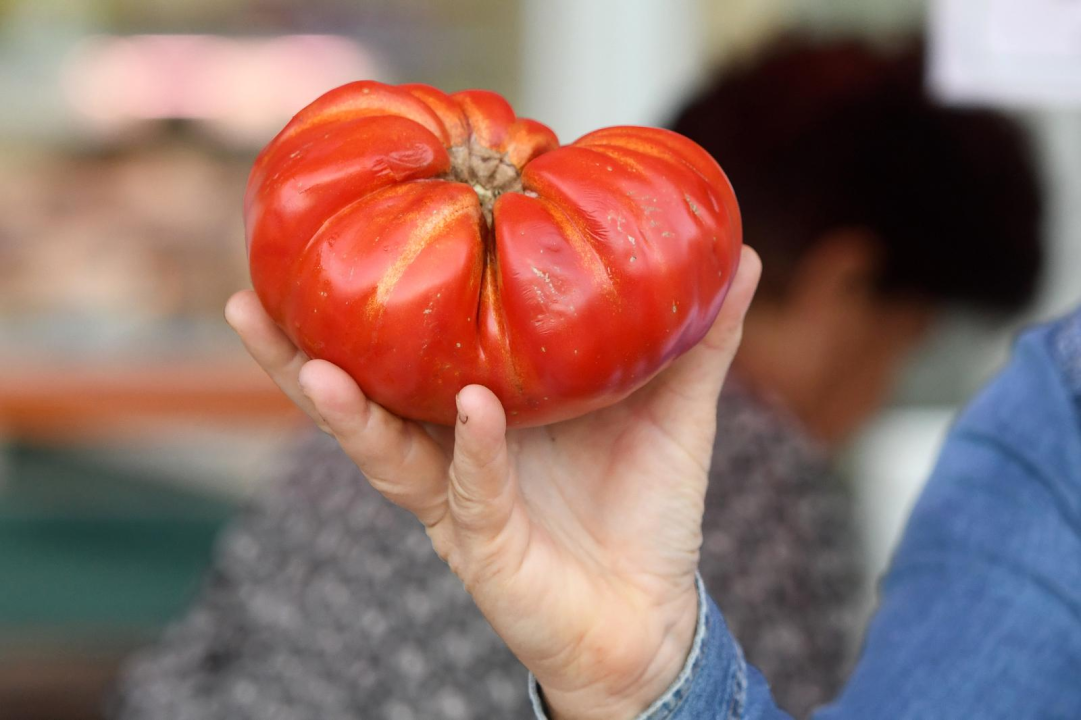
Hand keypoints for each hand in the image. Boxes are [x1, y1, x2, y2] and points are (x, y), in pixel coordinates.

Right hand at [226, 247, 760, 719]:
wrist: (651, 615)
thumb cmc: (645, 509)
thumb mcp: (675, 409)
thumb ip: (698, 337)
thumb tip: (738, 253)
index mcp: (480, 411)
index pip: (406, 352)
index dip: (365, 306)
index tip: (333, 239)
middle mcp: (450, 451)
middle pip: (357, 397)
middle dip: (298, 355)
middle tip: (248, 298)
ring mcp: (457, 500)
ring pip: (379, 449)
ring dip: (338, 405)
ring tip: (307, 357)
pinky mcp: (482, 546)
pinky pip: (470, 487)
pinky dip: (472, 447)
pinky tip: (469, 407)